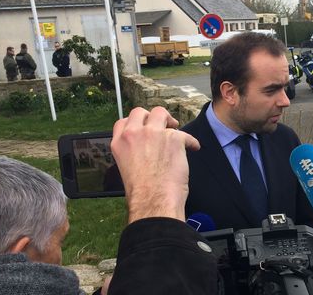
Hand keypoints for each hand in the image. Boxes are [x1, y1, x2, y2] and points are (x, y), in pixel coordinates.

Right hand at [110, 107, 199, 222]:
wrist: (154, 200)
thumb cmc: (141, 192)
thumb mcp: (125, 168)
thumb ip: (132, 152)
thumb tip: (144, 149)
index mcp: (120, 142)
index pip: (123, 122)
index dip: (135, 122)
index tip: (143, 126)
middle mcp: (134, 134)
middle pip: (141, 112)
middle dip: (151, 117)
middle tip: (160, 125)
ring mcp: (154, 133)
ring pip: (161, 113)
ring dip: (169, 121)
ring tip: (175, 129)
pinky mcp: (174, 138)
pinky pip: (185, 134)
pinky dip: (191, 142)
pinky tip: (193, 148)